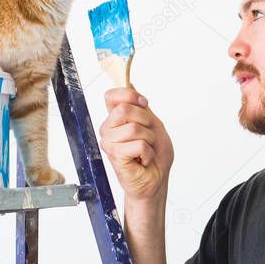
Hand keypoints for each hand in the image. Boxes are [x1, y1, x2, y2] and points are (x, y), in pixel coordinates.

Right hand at [99, 87, 173, 201]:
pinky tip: (143, 160)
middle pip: (125, 109)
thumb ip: (141, 107)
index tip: (144, 104)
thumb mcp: (153, 124)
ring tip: (146, 150)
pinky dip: (148, 153)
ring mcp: (109, 143)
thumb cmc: (154, 154)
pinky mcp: (115, 156)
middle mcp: (108, 129)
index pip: (111, 96)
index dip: (130, 95)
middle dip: (146, 121)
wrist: (156, 179)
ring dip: (149, 140)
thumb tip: (130, 84)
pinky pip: (139, 145)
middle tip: (148, 137)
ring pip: (134, 128)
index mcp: (115, 119)